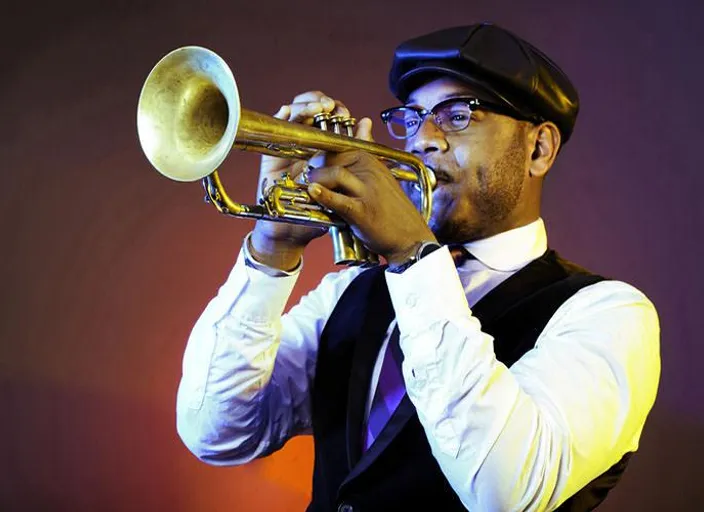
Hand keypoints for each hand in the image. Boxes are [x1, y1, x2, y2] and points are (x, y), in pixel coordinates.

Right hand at [251, 91, 359, 270]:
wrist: (292, 232)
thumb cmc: (319, 210)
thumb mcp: (342, 181)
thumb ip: (355, 151)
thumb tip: (367, 122)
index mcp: (324, 148)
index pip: (329, 117)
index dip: (336, 109)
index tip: (343, 112)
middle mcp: (305, 144)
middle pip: (310, 111)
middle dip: (319, 102)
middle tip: (329, 107)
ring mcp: (288, 148)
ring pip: (294, 116)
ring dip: (304, 106)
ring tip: (314, 109)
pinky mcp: (272, 154)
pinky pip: (274, 131)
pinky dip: (281, 117)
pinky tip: (288, 112)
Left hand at [305, 119, 436, 265]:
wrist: (410, 237)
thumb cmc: (391, 208)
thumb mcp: (381, 174)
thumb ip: (368, 151)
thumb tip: (364, 121)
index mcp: (371, 159)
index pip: (336, 147)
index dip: (319, 156)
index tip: (310, 165)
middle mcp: (370, 170)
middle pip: (332, 159)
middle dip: (313, 167)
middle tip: (303, 178)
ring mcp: (367, 190)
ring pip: (335, 174)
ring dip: (315, 180)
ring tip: (306, 188)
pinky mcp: (363, 211)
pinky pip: (340, 200)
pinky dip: (324, 196)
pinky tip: (313, 193)